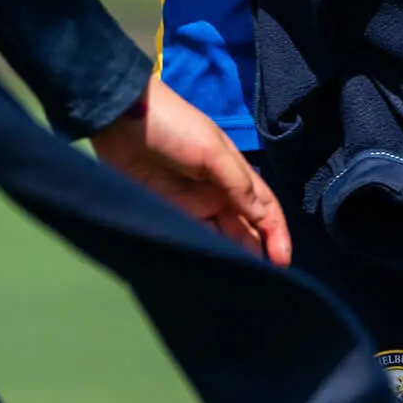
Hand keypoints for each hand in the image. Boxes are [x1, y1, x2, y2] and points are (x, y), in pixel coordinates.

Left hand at [90, 78, 291, 265]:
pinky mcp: (165, 213)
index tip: (282, 263)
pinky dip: (200, 252)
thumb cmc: (173, 127)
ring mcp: (190, 204)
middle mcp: (216, 192)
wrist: (119, 117)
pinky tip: (206, 271)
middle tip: (261, 283)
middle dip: (256, 252)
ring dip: (229, 257)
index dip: (276, 234)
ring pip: (219, 237)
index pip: (264, 208)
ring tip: (237, 285)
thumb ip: (239, 184)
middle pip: (244, 228)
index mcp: (234, 173)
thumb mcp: (211, 150)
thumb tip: (264, 217)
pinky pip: (190, 237)